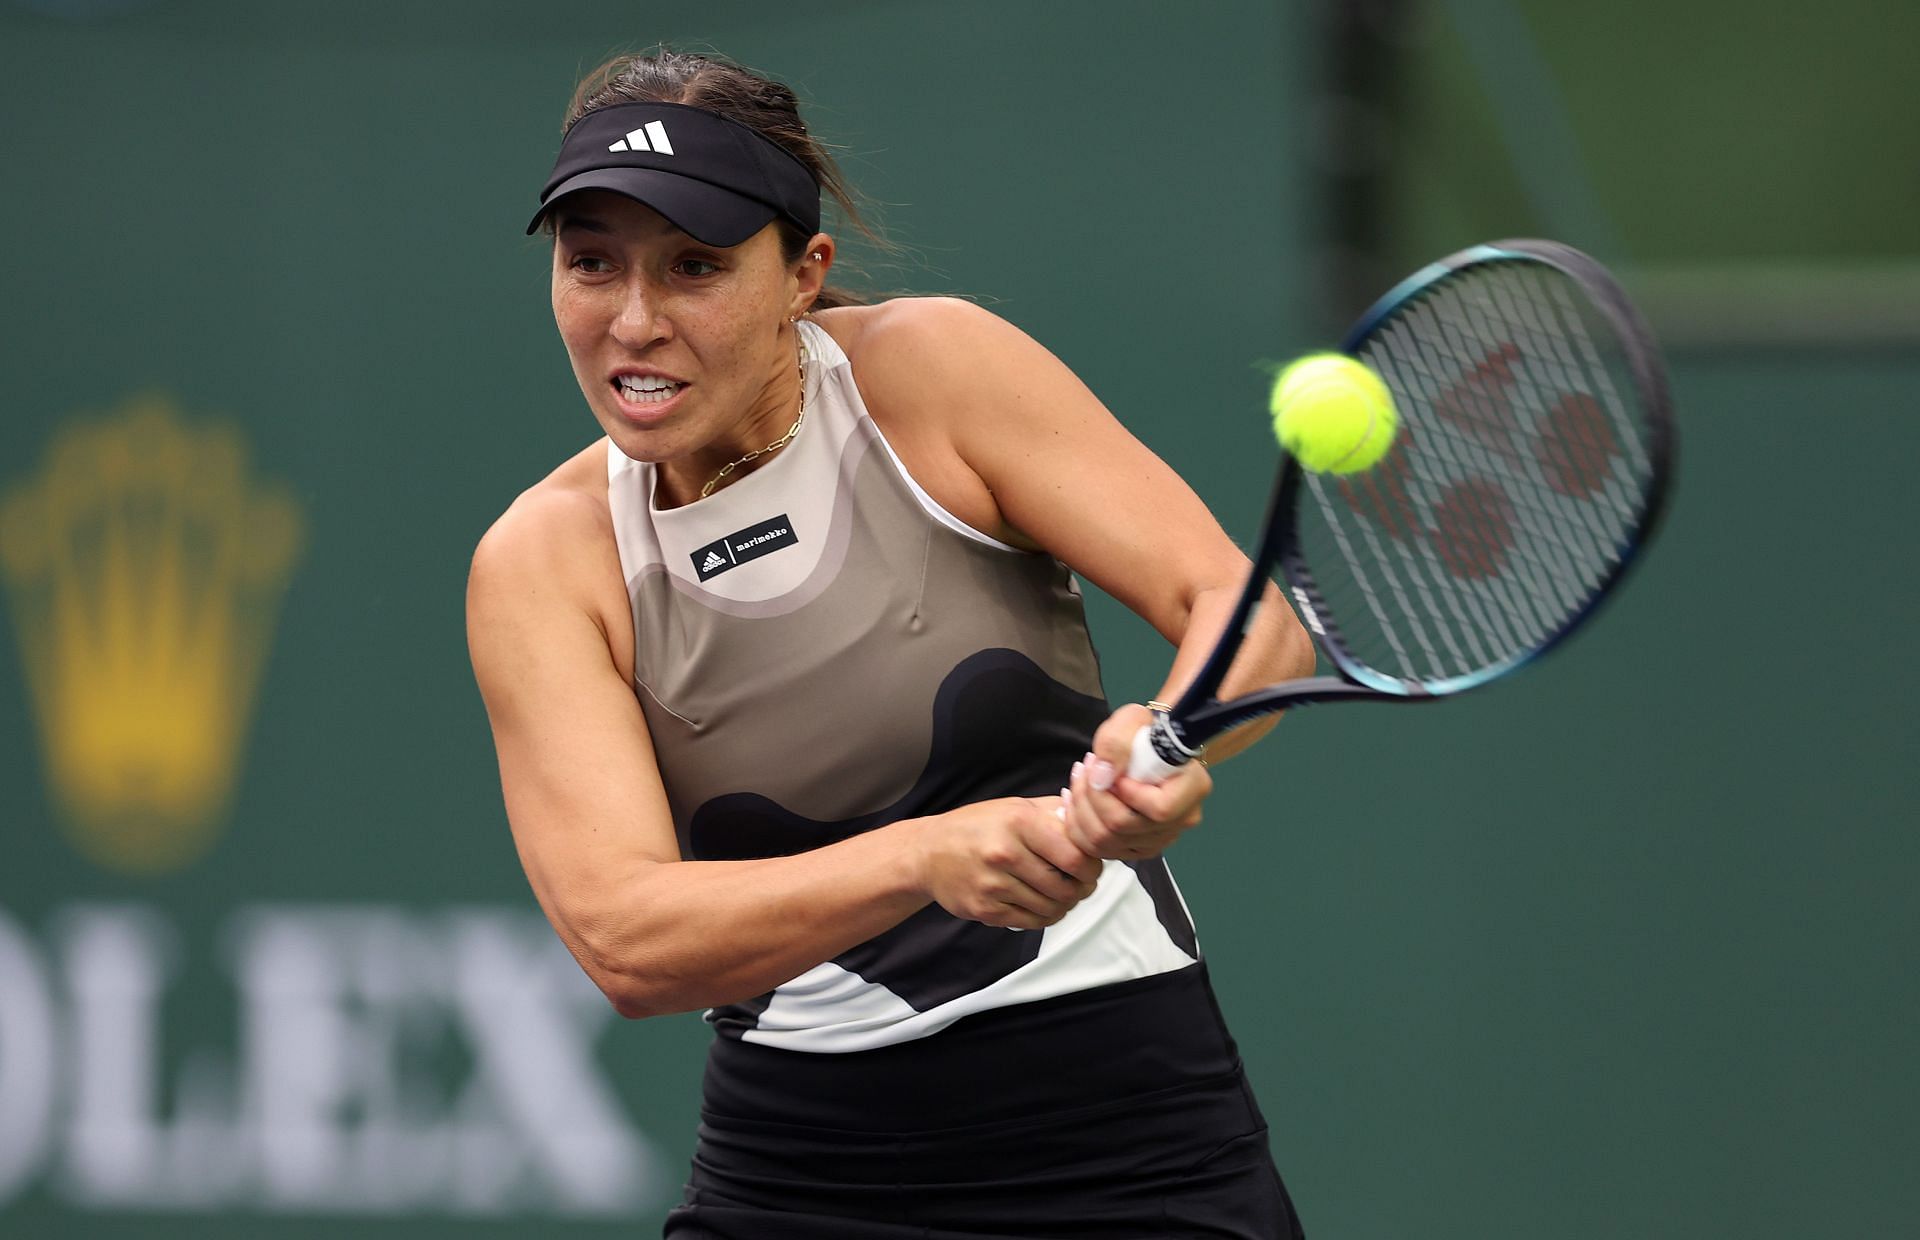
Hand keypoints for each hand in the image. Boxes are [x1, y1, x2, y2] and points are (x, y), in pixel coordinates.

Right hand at [916, 797, 1103, 929]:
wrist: (928, 853)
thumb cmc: (977, 827)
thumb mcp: (1015, 806)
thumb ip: (1054, 812)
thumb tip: (1091, 821)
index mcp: (1019, 822)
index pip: (1075, 856)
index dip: (1092, 867)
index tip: (1092, 867)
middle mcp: (1005, 853)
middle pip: (1065, 887)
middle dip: (1082, 889)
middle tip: (1081, 885)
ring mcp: (993, 885)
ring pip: (1051, 908)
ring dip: (1064, 905)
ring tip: (1063, 895)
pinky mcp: (985, 910)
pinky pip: (1031, 922)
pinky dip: (1045, 917)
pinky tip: (1044, 905)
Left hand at [1059, 703, 1210, 859]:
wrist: (1146, 746)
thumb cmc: (1144, 731)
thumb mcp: (1132, 719)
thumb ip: (1116, 742)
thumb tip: (1102, 776)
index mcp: (1192, 788)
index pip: (1160, 809)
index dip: (1128, 793)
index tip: (1115, 771)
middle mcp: (1180, 820)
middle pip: (1124, 828)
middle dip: (1092, 797)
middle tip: (1085, 768)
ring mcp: (1158, 839)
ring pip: (1105, 843)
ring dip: (1080, 810)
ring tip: (1079, 780)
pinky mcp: (1135, 848)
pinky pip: (1097, 850)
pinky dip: (1077, 826)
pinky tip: (1075, 801)